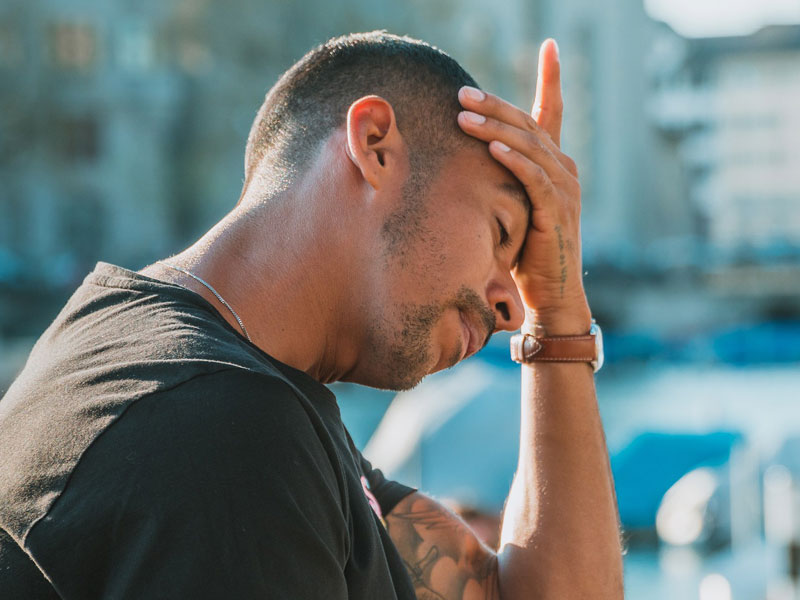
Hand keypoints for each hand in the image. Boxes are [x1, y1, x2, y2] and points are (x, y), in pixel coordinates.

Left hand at [457, 39, 590, 334]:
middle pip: (529, 124)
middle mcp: (565, 170)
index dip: (552, 78)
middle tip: (461, 92)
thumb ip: (503, 180)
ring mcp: (564, 189)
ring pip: (529, 146)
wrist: (551, 294)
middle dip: (495, 105)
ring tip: (463, 115)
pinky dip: (513, 160)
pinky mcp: (556, 211)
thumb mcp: (514, 207)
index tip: (550, 46)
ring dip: (495, 128)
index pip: (552, 113)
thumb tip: (468, 159)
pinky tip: (491, 147)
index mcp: (555, 164)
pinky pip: (534, 177)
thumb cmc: (526, 253)